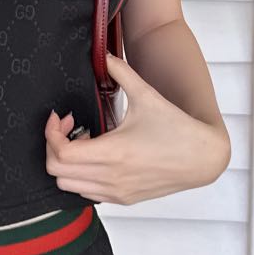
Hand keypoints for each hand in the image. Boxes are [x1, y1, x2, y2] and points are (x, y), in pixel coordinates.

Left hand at [44, 53, 228, 205]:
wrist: (202, 158)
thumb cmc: (176, 128)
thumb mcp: (146, 96)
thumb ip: (121, 72)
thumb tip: (104, 56)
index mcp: (112, 153)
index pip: (61, 154)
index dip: (51, 134)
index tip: (60, 117)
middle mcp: (111, 177)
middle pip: (57, 172)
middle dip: (54, 147)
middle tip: (67, 127)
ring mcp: (117, 192)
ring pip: (68, 186)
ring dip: (66, 163)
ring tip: (83, 141)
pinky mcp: (124, 198)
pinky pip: (87, 193)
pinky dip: (80, 176)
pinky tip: (96, 156)